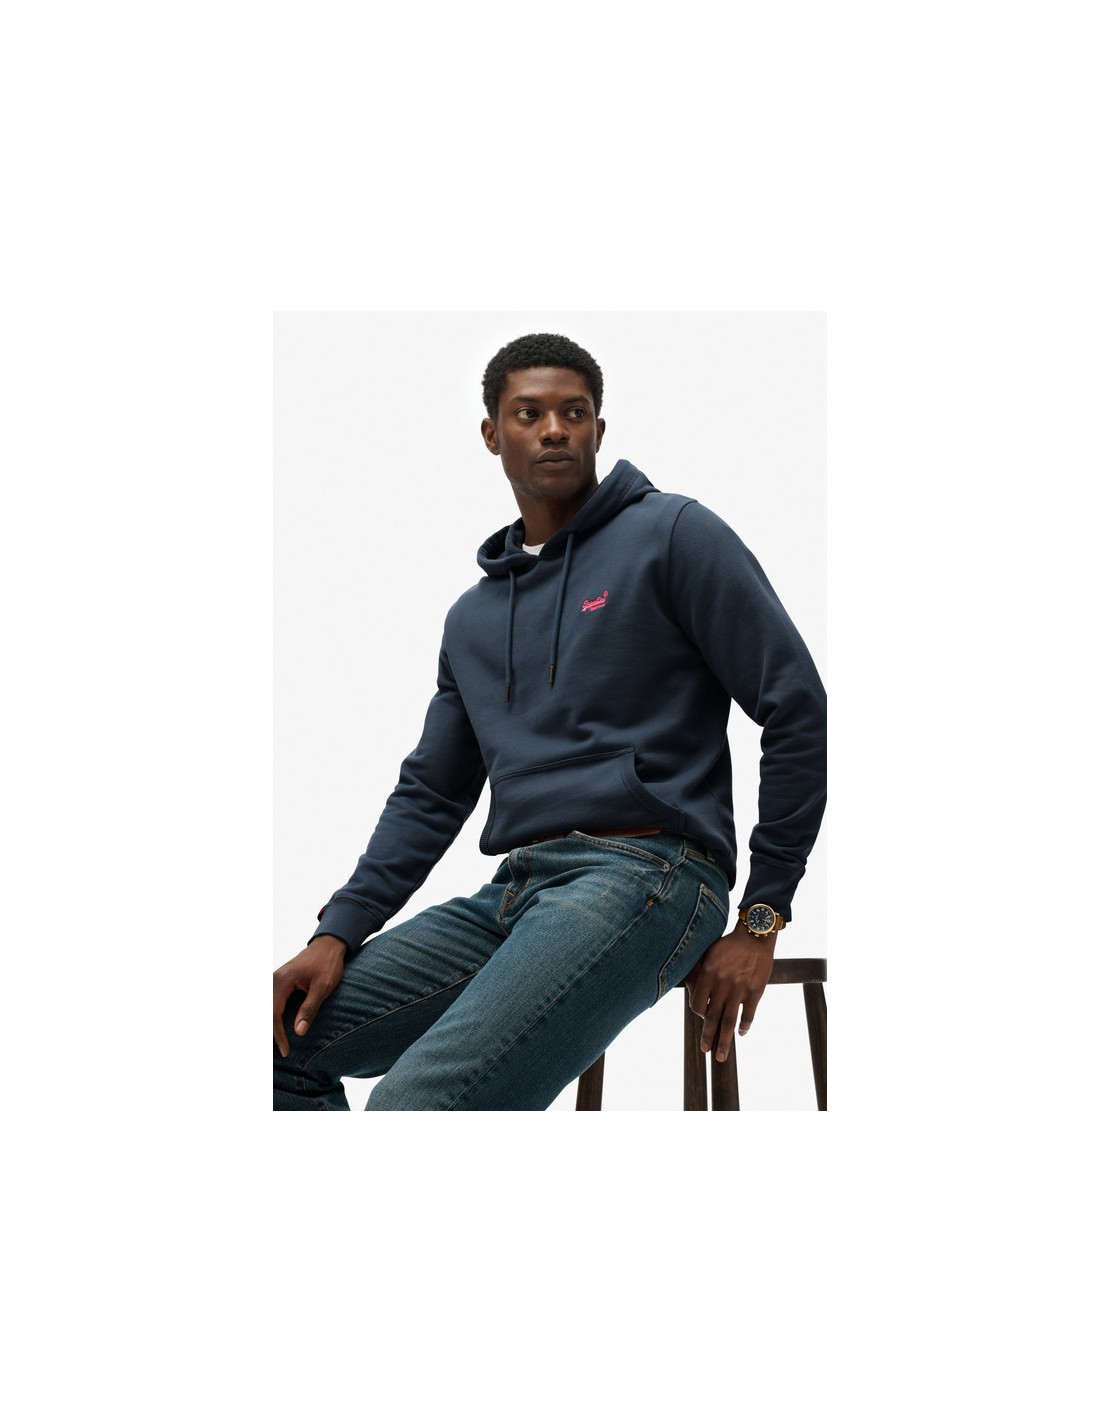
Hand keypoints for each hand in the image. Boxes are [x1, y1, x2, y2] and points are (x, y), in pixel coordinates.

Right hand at [273, 935, 346, 1057]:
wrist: (328, 945)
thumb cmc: (327, 964)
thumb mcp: (323, 986)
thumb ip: (310, 1008)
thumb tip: (298, 1032)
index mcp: (282, 981)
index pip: (274, 1014)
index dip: (278, 1035)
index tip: (285, 1051)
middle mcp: (273, 980)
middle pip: (265, 1012)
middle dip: (268, 1033)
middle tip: (274, 1054)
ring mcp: (274, 981)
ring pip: (266, 1008)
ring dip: (269, 1026)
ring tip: (273, 1045)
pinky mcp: (278, 983)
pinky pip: (271, 1003)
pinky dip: (272, 1017)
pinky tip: (275, 1029)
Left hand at [683, 920, 775, 1062]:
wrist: (754, 935)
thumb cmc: (729, 944)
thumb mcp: (708, 953)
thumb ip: (699, 971)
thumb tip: (687, 985)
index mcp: (708, 975)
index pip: (697, 1004)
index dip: (698, 1013)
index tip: (703, 1016)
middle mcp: (722, 985)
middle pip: (712, 1018)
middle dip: (707, 1037)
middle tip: (704, 1050)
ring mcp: (739, 990)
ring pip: (729, 1021)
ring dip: (724, 1041)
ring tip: (721, 1056)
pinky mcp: (755, 991)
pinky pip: (748, 1014)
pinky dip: (744, 1026)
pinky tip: (741, 1034)